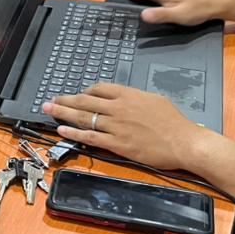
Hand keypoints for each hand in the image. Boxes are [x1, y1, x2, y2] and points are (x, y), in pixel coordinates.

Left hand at [42, 82, 209, 170]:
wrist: (185, 142)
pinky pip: (90, 137)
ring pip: (83, 118)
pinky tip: (62, 131)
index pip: (98, 89)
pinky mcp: (117, 144)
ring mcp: (116, 126)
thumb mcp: (154, 100)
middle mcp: (118, 108)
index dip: (84, 92)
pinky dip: (73, 134)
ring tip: (49, 110)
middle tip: (49, 100)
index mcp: (128, 95)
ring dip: (63, 114)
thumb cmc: (174, 122)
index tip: (76, 95)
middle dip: (64, 100)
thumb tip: (123, 98)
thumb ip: (134, 98)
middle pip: (85, 101)